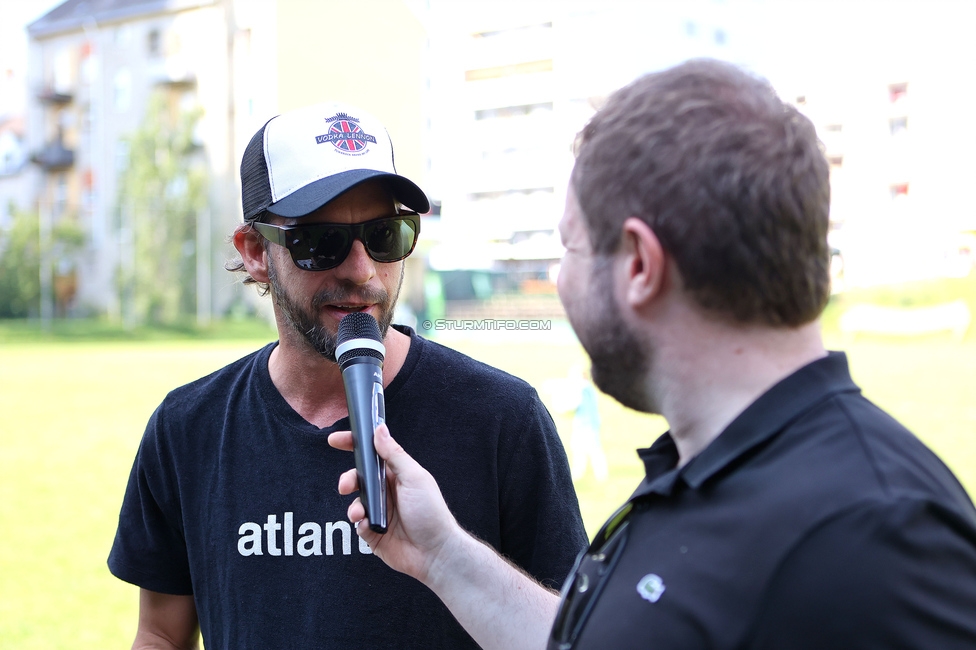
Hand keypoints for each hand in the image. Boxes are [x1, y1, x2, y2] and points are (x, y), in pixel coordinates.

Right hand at [328, 423, 461, 583]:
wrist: (435, 552)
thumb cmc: (430, 512)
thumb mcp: (413, 477)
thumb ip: (394, 454)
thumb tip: (379, 429)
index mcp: (396, 475)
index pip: (372, 455)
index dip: (354, 445)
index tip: (334, 439)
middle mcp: (386, 492)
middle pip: (358, 479)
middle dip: (347, 480)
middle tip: (345, 486)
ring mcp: (380, 512)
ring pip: (355, 502)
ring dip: (354, 506)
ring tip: (360, 514)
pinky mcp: (374, 533)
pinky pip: (357, 525)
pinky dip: (360, 524)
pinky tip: (370, 527)